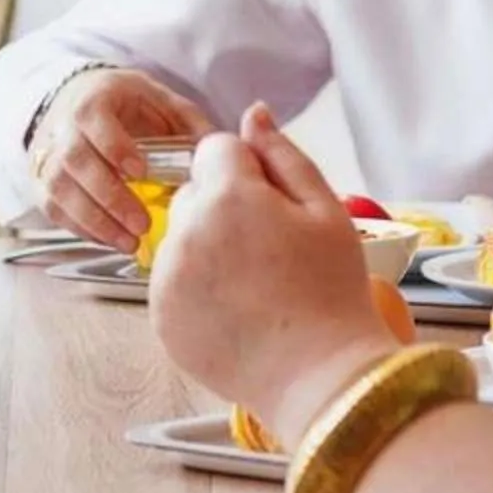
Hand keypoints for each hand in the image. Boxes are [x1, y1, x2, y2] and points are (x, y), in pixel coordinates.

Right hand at [29, 67, 213, 252]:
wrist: (75, 100)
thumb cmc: (123, 102)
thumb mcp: (157, 98)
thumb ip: (187, 121)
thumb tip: (220, 150)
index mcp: (93, 99)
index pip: (93, 120)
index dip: (115, 146)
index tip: (141, 171)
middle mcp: (62, 126)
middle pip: (75, 161)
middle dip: (109, 196)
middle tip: (141, 223)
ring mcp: (48, 156)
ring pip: (60, 190)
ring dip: (94, 220)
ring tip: (129, 242)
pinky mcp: (42, 182)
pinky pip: (54, 209)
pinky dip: (81, 228)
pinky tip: (110, 239)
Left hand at [148, 106, 398, 434]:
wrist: (322, 379)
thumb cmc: (332, 292)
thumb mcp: (325, 210)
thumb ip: (282, 154)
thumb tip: (252, 113)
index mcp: (226, 197)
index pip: (216, 149)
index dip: (251, 174)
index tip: (277, 210)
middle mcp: (183, 232)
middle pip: (194, 193)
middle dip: (225, 209)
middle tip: (271, 252)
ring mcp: (166, 278)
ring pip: (181, 238)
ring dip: (208, 249)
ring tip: (257, 288)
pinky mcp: (160, 317)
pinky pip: (172, 282)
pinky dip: (196, 290)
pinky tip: (238, 312)